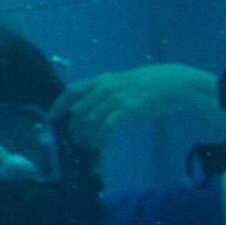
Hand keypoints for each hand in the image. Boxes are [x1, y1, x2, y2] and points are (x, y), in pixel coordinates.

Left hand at [57, 66, 207, 154]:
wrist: (173, 84)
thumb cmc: (148, 85)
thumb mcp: (121, 83)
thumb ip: (104, 93)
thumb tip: (86, 110)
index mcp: (101, 80)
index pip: (72, 90)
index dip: (59, 105)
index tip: (52, 118)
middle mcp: (105, 87)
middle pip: (78, 111)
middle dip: (74, 128)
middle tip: (77, 139)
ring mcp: (115, 98)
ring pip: (90, 122)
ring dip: (86, 136)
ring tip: (89, 144)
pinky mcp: (127, 110)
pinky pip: (106, 128)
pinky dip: (100, 139)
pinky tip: (101, 145)